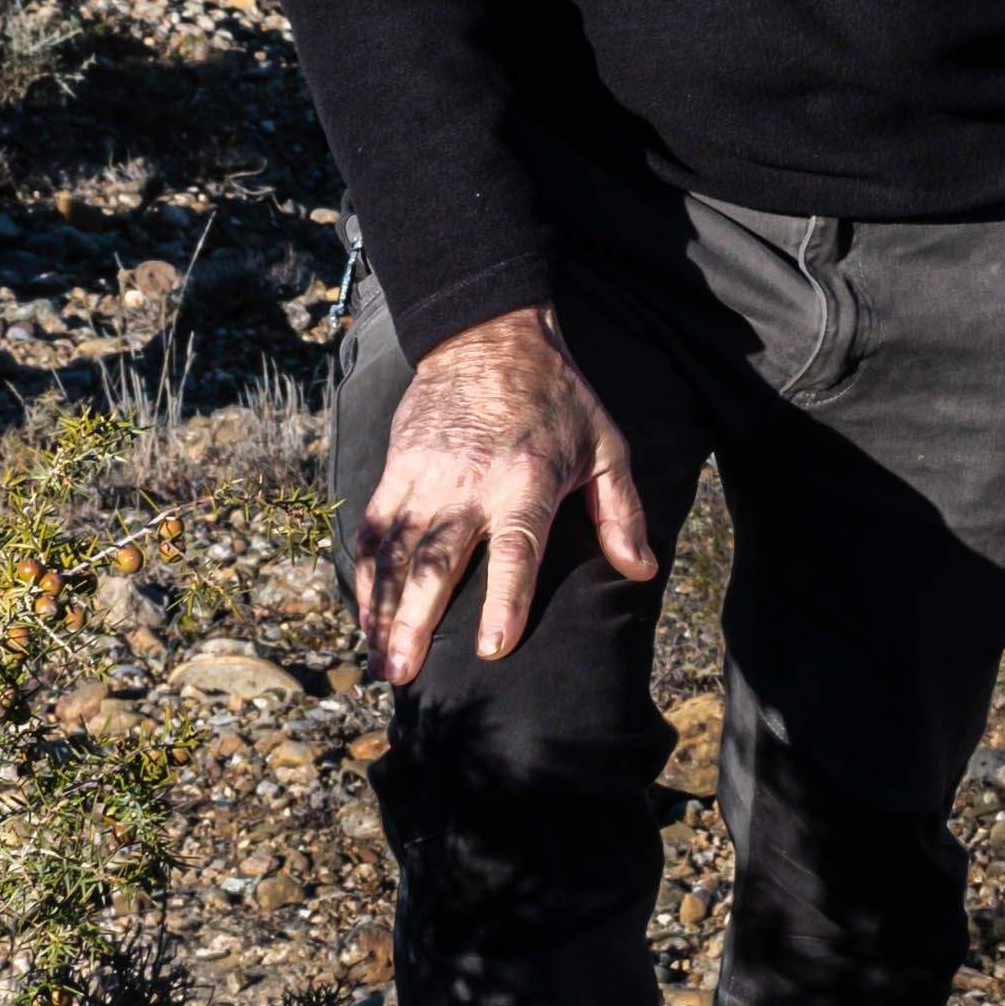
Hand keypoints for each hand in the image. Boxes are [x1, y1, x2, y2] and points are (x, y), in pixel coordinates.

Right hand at [349, 303, 656, 681]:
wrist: (487, 333)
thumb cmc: (557, 394)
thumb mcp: (607, 444)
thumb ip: (623, 512)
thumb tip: (641, 571)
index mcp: (527, 482)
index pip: (515, 552)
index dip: (504, 601)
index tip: (491, 648)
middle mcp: (470, 485)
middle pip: (436, 562)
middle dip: (415, 622)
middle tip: (402, 672)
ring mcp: (426, 477)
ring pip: (395, 552)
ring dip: (382, 609)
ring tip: (377, 659)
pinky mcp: (397, 467)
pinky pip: (373, 527)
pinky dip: (364, 573)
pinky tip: (363, 612)